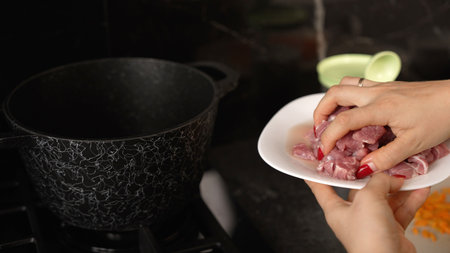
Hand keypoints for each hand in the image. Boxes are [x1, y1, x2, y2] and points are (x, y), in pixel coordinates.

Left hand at [305, 173, 429, 252]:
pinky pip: (400, 210)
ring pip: (384, 199)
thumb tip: (390, 176)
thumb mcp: (368, 198)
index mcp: (336, 209)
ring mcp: (371, 223)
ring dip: (398, 188)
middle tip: (384, 162)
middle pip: (361, 190)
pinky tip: (420, 189)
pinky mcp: (390, 230)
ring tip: (409, 174)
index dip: (318, 175)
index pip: (321, 188)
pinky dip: (410, 200)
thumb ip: (378, 181)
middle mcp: (352, 215)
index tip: (314, 162)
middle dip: (375, 177)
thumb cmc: (368, 235)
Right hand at [313, 77, 449, 174]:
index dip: (328, 137)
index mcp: (381, 108)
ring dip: (332, 100)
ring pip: (345, 84)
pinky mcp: (388, 85)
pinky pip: (358, 85)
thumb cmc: (440, 117)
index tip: (323, 152)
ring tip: (331, 117)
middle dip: (320, 111)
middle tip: (319, 129)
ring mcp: (381, 86)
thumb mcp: (413, 145)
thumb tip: (362, 168)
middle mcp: (376, 93)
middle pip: (335, 93)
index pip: (343, 121)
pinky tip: (354, 110)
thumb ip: (385, 158)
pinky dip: (347, 96)